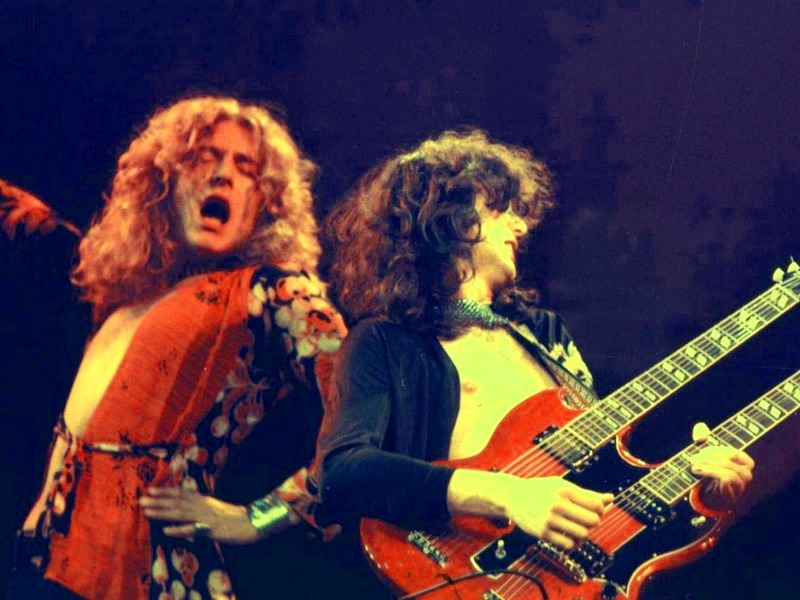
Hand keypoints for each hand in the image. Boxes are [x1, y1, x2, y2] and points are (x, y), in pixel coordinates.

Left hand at [140, 486, 258, 544]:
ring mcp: (206, 517)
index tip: (151, 490)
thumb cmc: (235, 518)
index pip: (182, 494)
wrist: (252, 522)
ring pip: (181, 513)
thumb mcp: (216, 510)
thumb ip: (202, 510)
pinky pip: (192, 530)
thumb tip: (189, 515)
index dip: (166, 492)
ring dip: (163, 513)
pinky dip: (179, 530)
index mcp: (204, 500)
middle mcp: (203, 506)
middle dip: (158, 502)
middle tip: (141, 500)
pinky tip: (166, 531)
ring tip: (147, 512)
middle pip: (177, 503)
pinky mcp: (210, 529)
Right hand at [502, 476, 611, 549]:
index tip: (593, 510)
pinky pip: (569, 544)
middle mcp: (557, 504)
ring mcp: (549, 520)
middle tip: (584, 519)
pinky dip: (573, 542)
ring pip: (583, 534)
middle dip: (592, 522)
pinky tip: (568, 535)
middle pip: (592, 521)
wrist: (512, 496)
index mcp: (564, 489)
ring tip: (577, 528)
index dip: (599, 510)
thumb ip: (586, 493)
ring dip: (583, 533)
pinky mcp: (543, 533)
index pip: (596, 505)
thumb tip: (611, 498)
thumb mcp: (561, 485)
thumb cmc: (540, 490)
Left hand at [690, 422, 754, 510]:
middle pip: (730, 463)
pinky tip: (700, 473)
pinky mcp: (731, 497)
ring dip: (709, 468)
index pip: (735, 453)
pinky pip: (727, 484)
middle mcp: (746, 475)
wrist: (706, 495)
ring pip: (730, 474)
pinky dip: (712, 475)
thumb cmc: (709, 470)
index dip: (718, 450)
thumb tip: (701, 428)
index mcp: (744, 463)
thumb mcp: (705, 451)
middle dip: (710, 459)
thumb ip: (702, 436)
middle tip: (693, 459)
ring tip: (695, 467)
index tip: (702, 450)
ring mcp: (740, 488)